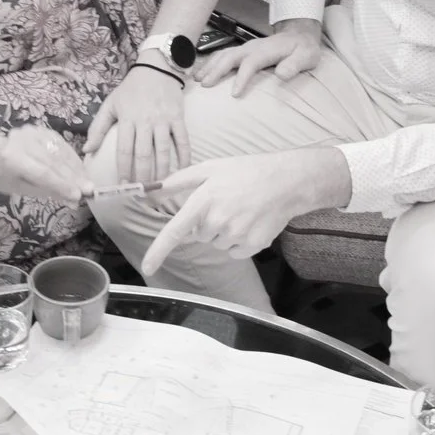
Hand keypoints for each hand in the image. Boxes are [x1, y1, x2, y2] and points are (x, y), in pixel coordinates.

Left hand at [0, 124, 90, 203]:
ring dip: (76, 168)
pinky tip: (80, 169)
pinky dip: (72, 157)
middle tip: (88, 190)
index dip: (62, 184)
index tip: (78, 195)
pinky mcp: (40, 128)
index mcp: (12, 158)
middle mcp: (21, 141)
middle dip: (72, 177)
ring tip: (87, 182)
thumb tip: (74, 199)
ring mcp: (31, 132)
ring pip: (59, 151)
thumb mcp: (24, 189)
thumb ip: (48, 191)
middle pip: (53, 161)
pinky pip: (60, 143)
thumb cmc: (6, 177)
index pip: (42, 173)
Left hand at [83, 64, 188, 182]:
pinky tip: (182, 171)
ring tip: (159, 188)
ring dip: (162, 171)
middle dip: (142, 177)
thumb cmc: (131, 89)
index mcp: (127, 119)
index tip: (123, 186)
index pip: (124, 150)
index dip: (123, 170)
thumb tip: (86, 150)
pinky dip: (184, 156)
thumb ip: (98, 128)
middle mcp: (145, 121)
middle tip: (142, 193)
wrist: (157, 67)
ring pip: (163, 151)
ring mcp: (163, 120)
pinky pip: (183, 140)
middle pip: (143, 155)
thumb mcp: (110, 104)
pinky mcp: (178, 118)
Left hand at [140, 148, 349, 275]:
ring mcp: (236, 235)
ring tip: (241, 210)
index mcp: (204, 200)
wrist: (287, 181)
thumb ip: (178, 181)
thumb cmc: (245, 172)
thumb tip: (151, 190)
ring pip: (216, 243)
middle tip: (225, 203)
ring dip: (223, 231)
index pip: (175, 232)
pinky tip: (250, 222)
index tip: (147, 267)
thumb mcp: (210, 168)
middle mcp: (218, 221)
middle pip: (198, 235)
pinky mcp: (252, 245)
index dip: (158, 252)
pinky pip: (233, 251)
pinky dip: (238, 241)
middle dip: (206, 223)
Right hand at [196, 20, 323, 94]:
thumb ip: (295, 65)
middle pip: (229, 57)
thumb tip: (282, 74)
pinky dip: (210, 63)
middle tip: (204, 85)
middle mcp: (251, 47)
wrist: (299, 35)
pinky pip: (222, 55)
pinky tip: (202, 73)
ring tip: (196, 80)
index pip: (250, 63)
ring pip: (222, 55)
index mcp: (266, 50)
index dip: (241, 78)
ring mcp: (245, 48)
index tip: (234, 95)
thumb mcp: (307, 57)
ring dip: (209, 66)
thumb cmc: (303, 49)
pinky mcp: (242, 51)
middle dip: (216, 70)